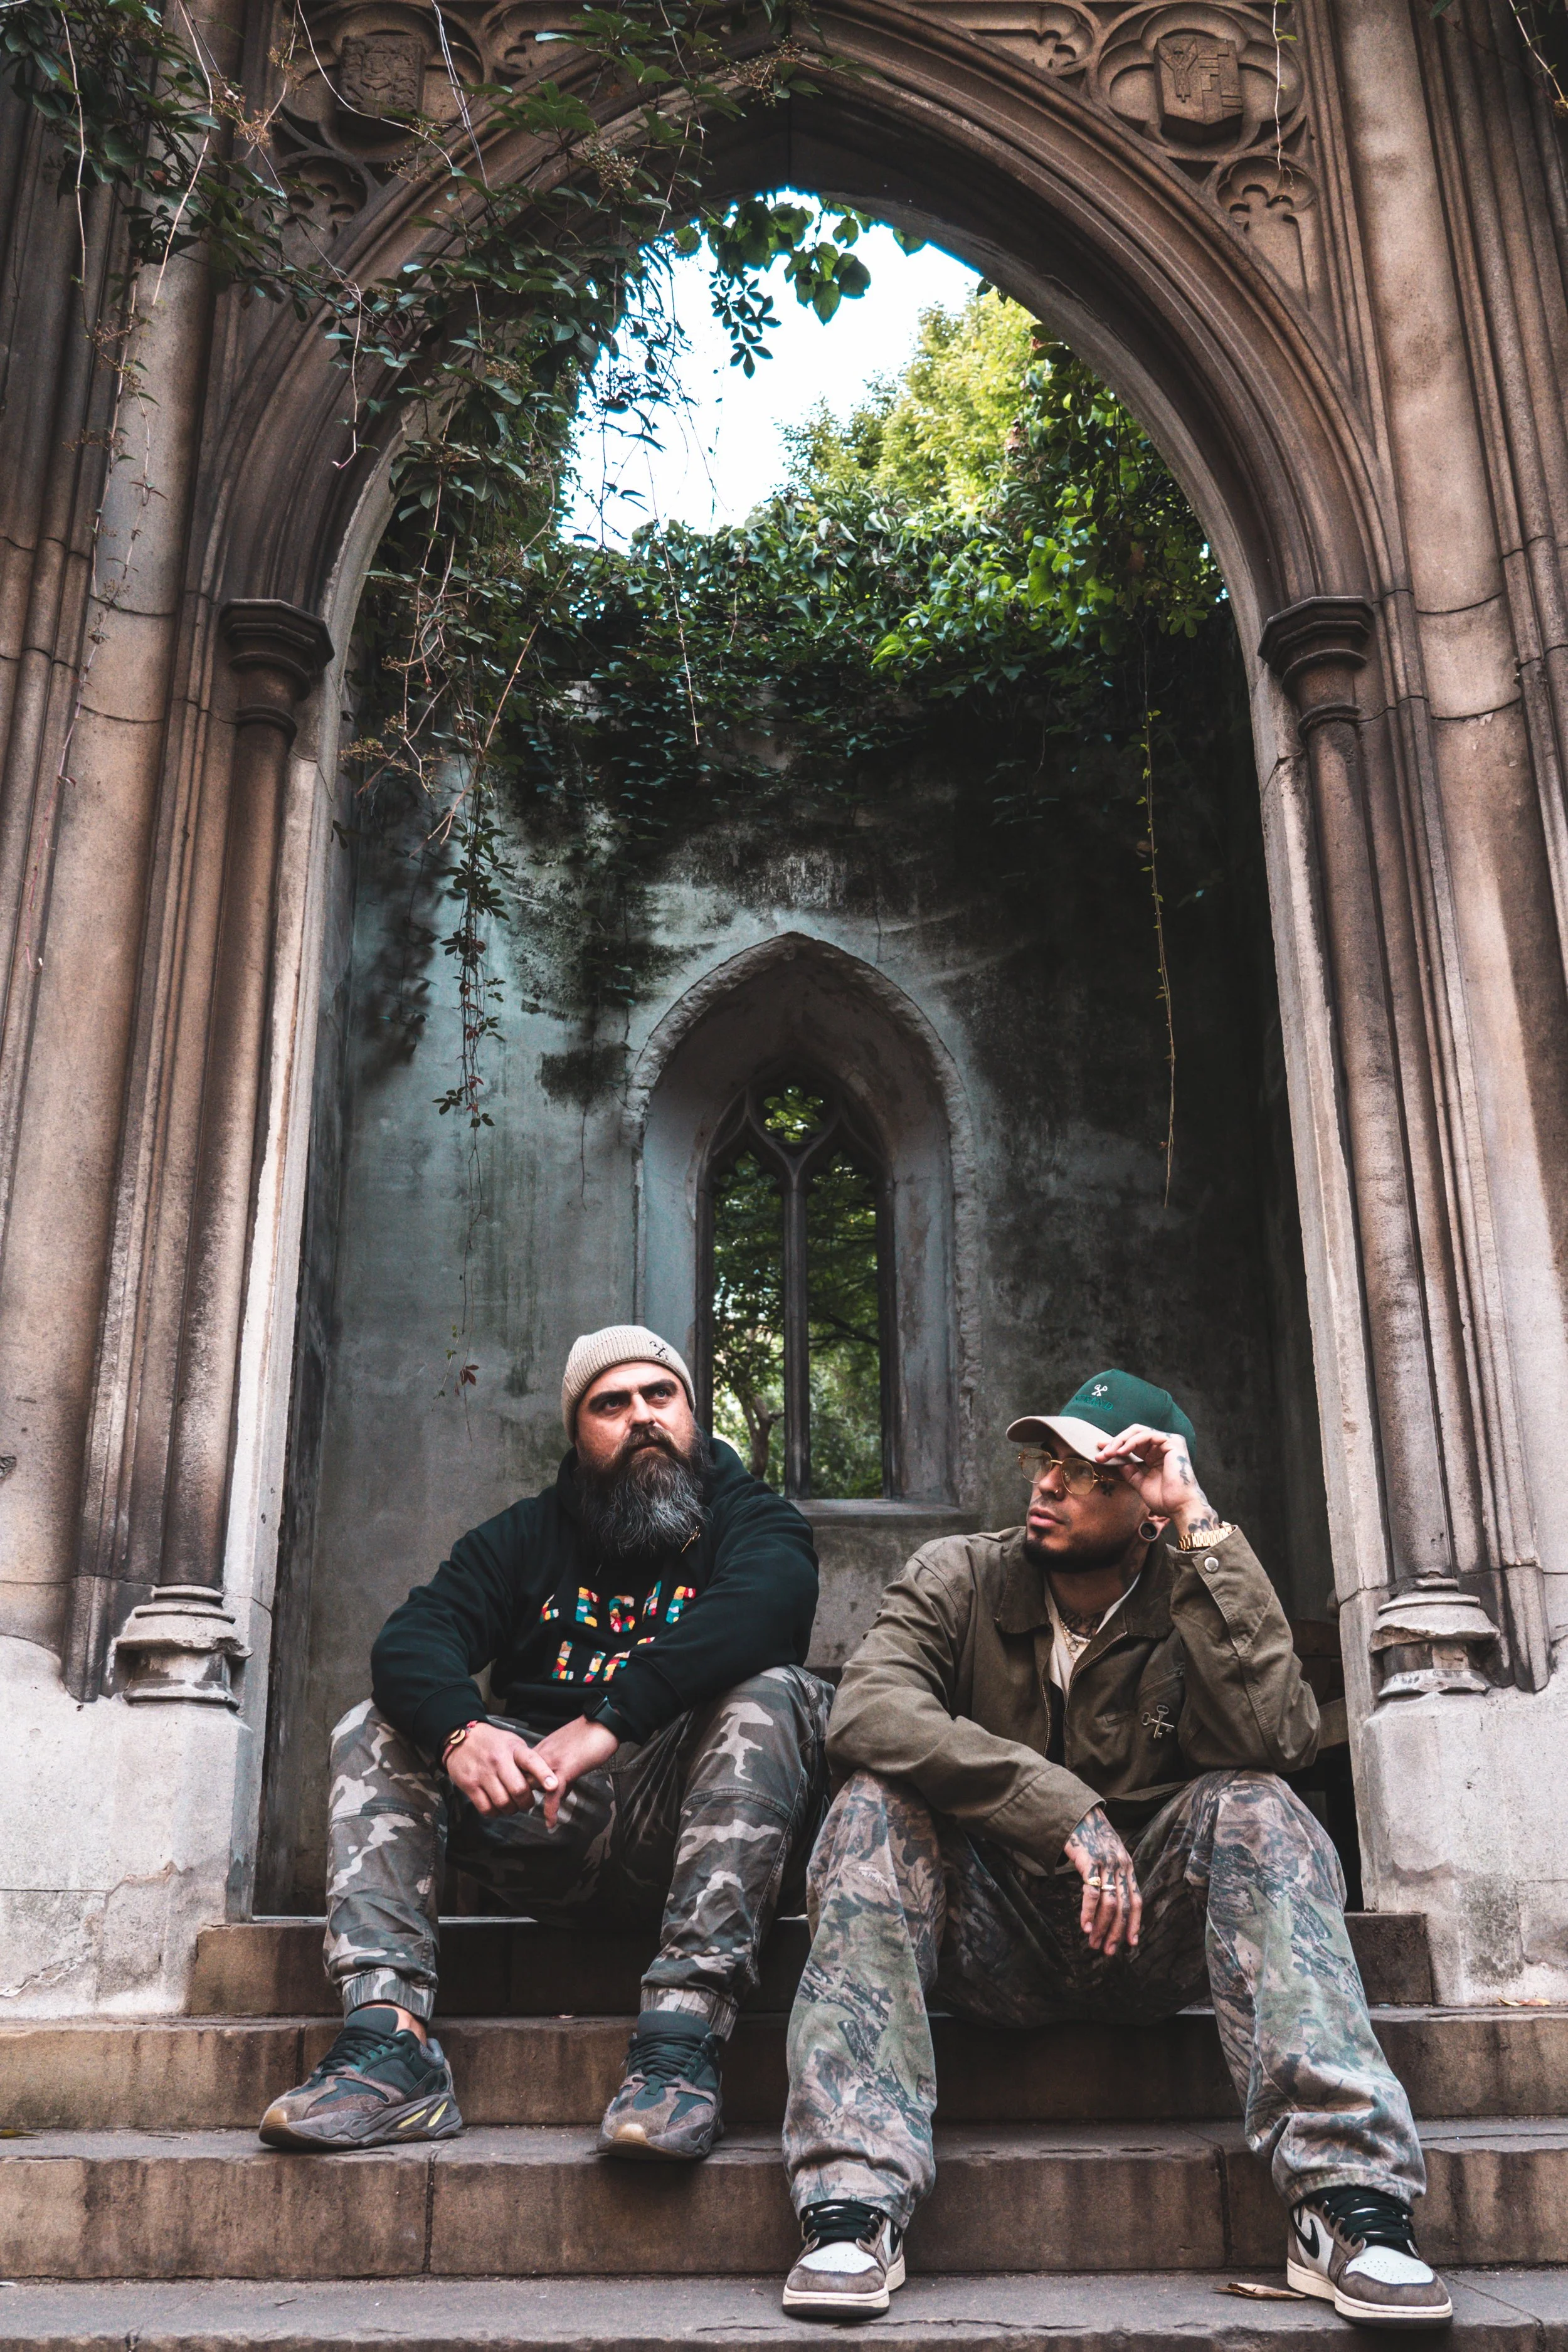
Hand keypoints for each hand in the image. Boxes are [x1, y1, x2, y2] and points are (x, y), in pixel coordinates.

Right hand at [444, 1722, 558, 1817]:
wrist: (462, 1738)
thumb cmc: (494, 1743)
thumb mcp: (513, 1743)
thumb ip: (528, 1759)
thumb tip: (546, 1779)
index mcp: (513, 1749)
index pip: (531, 1761)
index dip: (544, 1774)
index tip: (553, 1785)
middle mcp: (498, 1761)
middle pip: (519, 1790)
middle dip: (527, 1802)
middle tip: (526, 1802)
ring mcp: (483, 1774)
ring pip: (503, 1803)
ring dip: (511, 1809)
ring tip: (512, 1805)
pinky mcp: (470, 1786)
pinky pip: (487, 1809)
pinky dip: (495, 1812)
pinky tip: (497, 1806)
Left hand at [529, 1714, 619, 1828]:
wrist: (603, 1724)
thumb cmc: (589, 1736)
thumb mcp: (569, 1754)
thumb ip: (562, 1774)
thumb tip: (560, 1793)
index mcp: (542, 1750)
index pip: (520, 1769)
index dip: (517, 1783)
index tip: (518, 1795)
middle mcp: (542, 1755)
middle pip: (520, 1777)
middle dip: (518, 1793)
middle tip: (520, 1807)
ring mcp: (552, 1762)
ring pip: (530, 1784)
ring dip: (528, 1800)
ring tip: (526, 1813)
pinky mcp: (565, 1769)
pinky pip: (553, 1793)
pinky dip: (551, 1810)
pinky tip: (551, 1822)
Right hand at [1063, 1805, 1141, 1954]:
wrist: (1076, 1811)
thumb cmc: (1090, 1836)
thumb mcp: (1109, 1854)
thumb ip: (1113, 1874)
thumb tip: (1112, 1902)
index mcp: (1127, 1866)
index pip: (1136, 1900)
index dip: (1135, 1923)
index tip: (1131, 1943)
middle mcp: (1120, 1865)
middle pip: (1123, 1906)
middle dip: (1116, 1932)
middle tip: (1108, 1951)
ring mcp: (1106, 1863)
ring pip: (1109, 1903)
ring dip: (1101, 1926)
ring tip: (1093, 1942)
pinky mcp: (1089, 1860)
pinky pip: (1092, 1892)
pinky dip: (1088, 1912)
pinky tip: (1084, 1926)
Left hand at [1093, 1422, 1218, 1541]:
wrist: (1179, 1507)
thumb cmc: (1164, 1499)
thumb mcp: (1140, 1482)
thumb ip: (1129, 1470)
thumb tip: (1115, 1460)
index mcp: (1157, 1454)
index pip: (1133, 1443)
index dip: (1115, 1445)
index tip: (1100, 1451)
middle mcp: (1163, 1445)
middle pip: (1134, 1434)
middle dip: (1115, 1442)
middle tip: (1102, 1453)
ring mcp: (1169, 1442)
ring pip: (1138, 1432)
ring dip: (1120, 1441)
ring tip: (1109, 1453)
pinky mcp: (1173, 1442)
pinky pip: (1147, 1435)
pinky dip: (1132, 1442)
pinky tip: (1121, 1452)